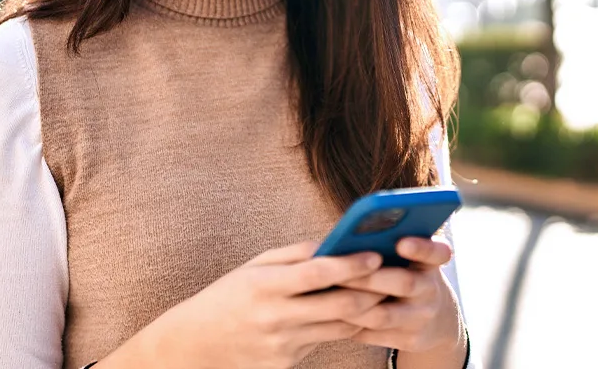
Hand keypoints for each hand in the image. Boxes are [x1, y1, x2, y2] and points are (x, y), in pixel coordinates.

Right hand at [136, 240, 385, 368]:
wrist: (201, 343)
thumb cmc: (231, 294)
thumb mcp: (255, 265)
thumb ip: (295, 255)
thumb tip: (333, 242)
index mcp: (264, 284)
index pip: (316, 274)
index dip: (349, 265)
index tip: (375, 254)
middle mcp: (275, 317)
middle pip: (338, 306)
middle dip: (372, 291)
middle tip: (396, 276)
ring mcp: (283, 346)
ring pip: (341, 327)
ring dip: (368, 310)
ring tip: (389, 291)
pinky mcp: (289, 364)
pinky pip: (327, 342)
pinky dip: (346, 327)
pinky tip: (361, 314)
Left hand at [338, 237, 464, 355]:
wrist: (435, 319)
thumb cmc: (406, 272)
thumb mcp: (409, 256)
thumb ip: (388, 242)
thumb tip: (349, 232)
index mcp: (430, 262)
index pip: (437, 252)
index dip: (422, 248)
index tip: (402, 243)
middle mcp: (431, 290)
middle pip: (403, 284)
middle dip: (368, 277)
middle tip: (338, 268)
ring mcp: (421, 318)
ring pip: (383, 314)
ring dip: (352, 303)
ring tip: (327, 292)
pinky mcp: (409, 341)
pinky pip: (375, 334)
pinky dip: (350, 324)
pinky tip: (330, 313)